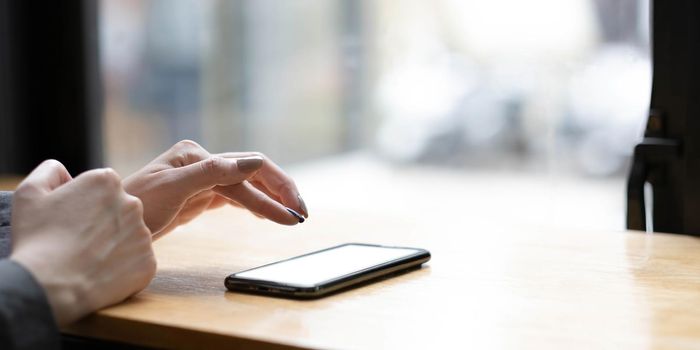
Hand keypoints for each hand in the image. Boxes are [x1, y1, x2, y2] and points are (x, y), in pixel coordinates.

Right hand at [10, 160, 155, 325]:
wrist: (50, 286)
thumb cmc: (37, 239)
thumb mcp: (30, 193)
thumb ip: (50, 172)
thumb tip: (64, 172)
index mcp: (107, 181)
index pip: (102, 189)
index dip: (84, 205)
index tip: (70, 221)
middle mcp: (133, 203)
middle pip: (119, 212)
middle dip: (102, 224)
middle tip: (78, 242)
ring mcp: (144, 234)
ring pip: (129, 238)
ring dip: (113, 247)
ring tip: (88, 260)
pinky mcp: (148, 262)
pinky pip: (136, 264)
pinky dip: (122, 270)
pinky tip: (100, 275)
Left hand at [123, 140, 307, 238]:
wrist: (113, 223)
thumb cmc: (135, 205)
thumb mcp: (173, 188)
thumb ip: (214, 173)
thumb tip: (256, 161)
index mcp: (198, 154)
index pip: (246, 172)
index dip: (272, 195)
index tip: (292, 215)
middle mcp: (204, 161)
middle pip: (253, 172)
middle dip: (280, 192)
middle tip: (302, 214)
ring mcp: (204, 177)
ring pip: (249, 184)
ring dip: (271, 199)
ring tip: (293, 216)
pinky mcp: (202, 194)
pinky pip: (237, 196)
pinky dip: (255, 204)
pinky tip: (268, 212)